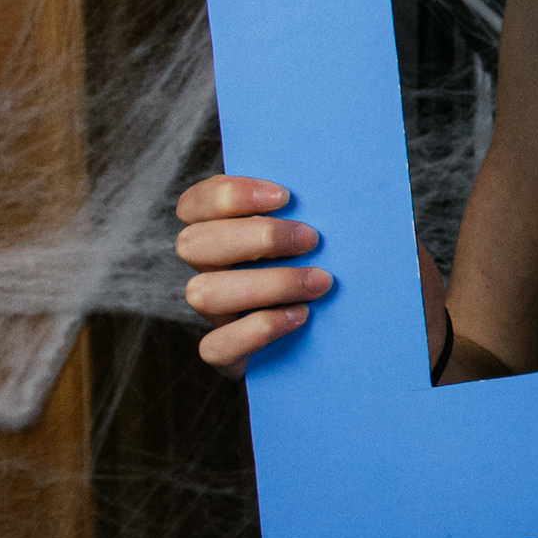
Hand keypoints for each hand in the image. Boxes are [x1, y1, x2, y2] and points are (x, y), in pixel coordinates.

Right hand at [175, 175, 327, 374]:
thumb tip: (343, 183)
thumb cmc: (333, 264)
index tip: (284, 196)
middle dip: (256, 237)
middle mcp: (209, 270)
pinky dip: (258, 329)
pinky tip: (300, 316)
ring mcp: (215, 313)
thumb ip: (316, 209)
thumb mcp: (323, 232)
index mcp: (221, 231)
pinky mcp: (226, 353)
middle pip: (193, 244)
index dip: (229, 195)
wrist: (344, 333)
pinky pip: (216, 346)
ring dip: (267, 283)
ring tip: (320, 281)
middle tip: (311, 238)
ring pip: (202, 293)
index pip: (194, 205)